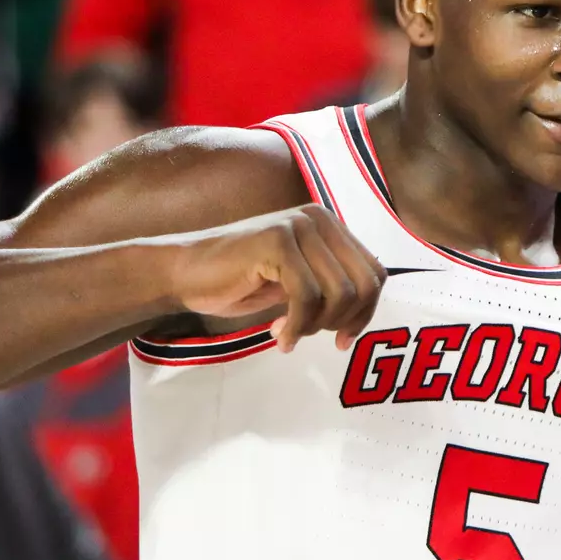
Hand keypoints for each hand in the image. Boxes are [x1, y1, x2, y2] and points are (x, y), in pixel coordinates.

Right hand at [166, 204, 386, 351]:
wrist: (186, 272)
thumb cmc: (239, 281)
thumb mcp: (297, 282)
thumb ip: (330, 285)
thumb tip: (366, 311)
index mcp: (329, 226)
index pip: (374, 274)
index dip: (365, 313)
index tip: (341, 340)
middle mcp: (318, 219)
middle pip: (363, 284)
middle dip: (342, 321)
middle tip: (309, 336)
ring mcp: (297, 226)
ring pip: (338, 292)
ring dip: (314, 326)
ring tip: (288, 333)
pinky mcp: (276, 242)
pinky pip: (307, 296)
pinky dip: (296, 325)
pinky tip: (277, 334)